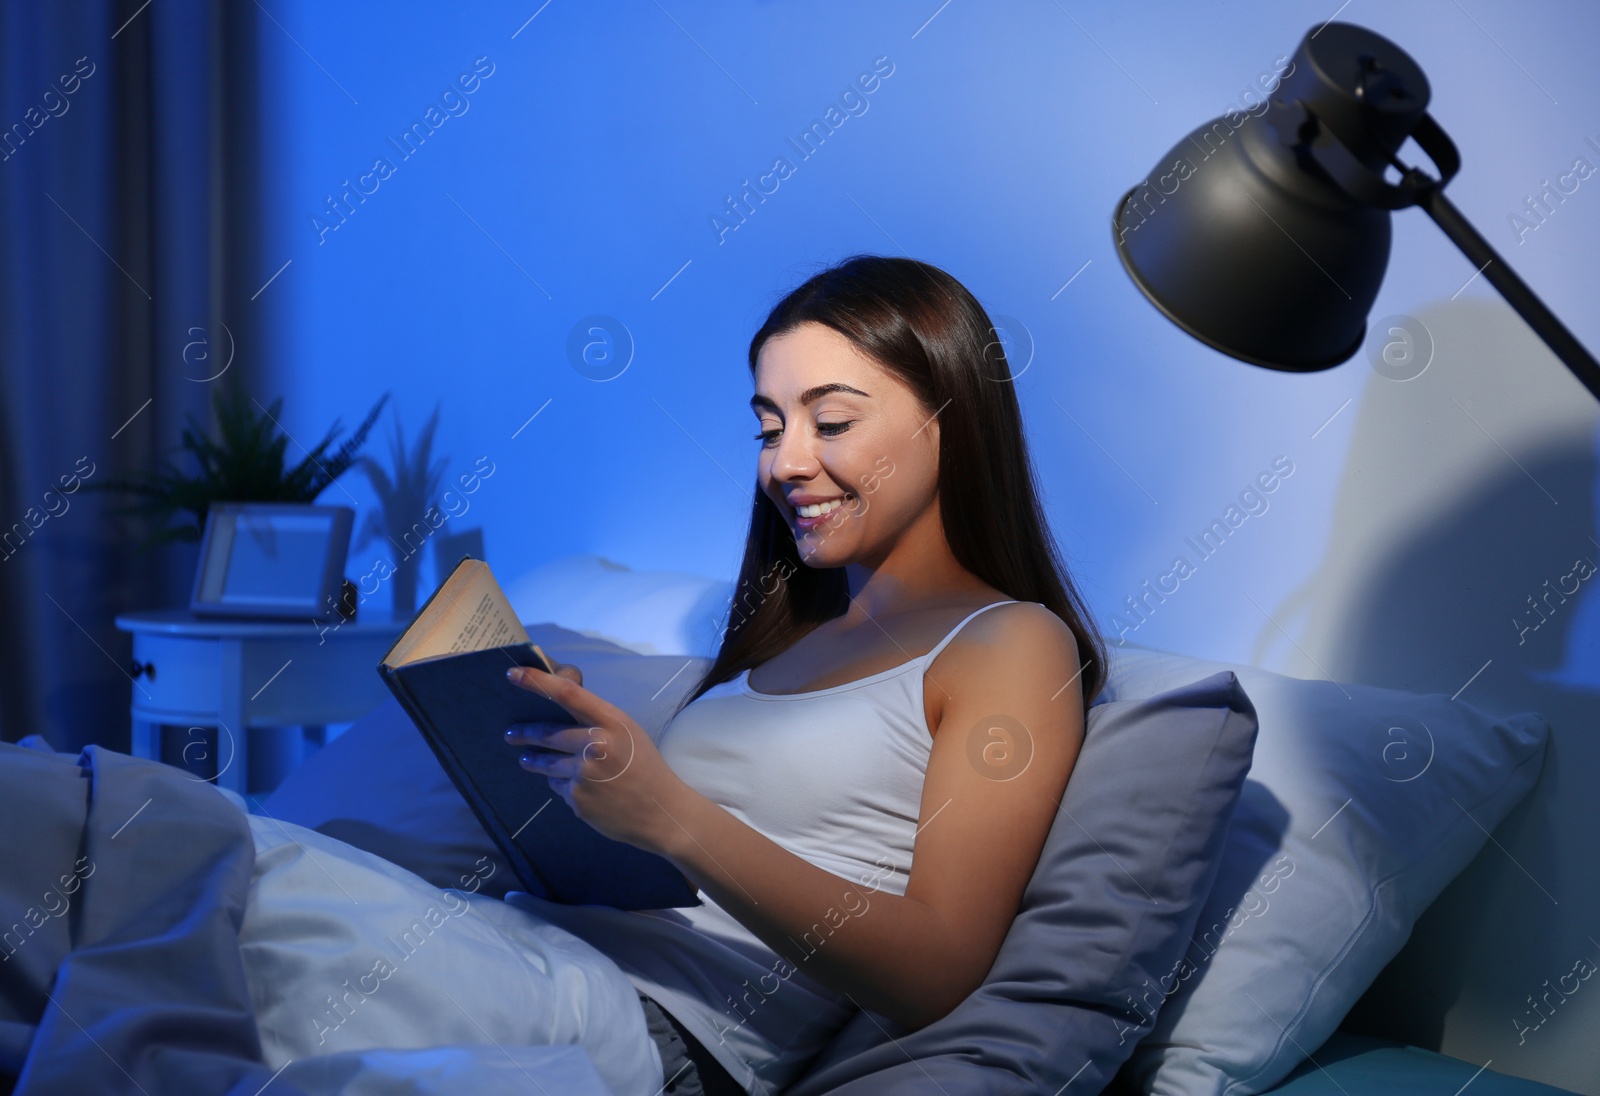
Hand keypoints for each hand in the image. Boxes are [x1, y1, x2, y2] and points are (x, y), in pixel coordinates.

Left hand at [504, 664, 697, 856]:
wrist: (661, 812)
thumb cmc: (644, 766)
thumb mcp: (627, 732)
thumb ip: (596, 720)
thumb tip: (555, 709)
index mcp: (612, 721)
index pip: (567, 693)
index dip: (537, 682)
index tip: (513, 674)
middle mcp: (596, 744)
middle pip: (547, 733)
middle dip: (524, 733)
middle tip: (511, 733)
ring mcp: (585, 773)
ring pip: (547, 763)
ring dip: (533, 760)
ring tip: (526, 758)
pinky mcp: (578, 799)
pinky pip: (558, 786)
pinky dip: (562, 784)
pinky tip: (578, 788)